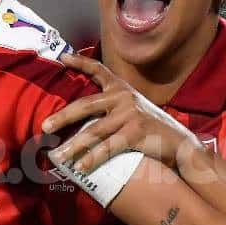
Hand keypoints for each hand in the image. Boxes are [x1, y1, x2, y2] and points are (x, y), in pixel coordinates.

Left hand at [42, 53, 203, 171]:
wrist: (180, 145)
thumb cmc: (152, 130)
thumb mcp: (133, 111)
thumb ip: (111, 110)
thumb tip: (81, 121)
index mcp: (122, 90)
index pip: (99, 70)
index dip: (80, 62)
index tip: (62, 57)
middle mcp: (124, 98)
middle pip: (85, 105)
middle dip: (63, 117)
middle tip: (45, 128)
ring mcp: (130, 114)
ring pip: (93, 131)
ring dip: (73, 146)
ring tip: (58, 156)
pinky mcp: (136, 132)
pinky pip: (108, 147)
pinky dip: (92, 159)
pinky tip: (81, 168)